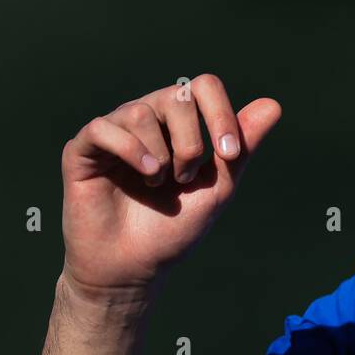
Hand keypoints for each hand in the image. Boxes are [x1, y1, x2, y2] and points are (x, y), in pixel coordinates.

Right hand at [59, 74, 280, 297]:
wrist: (134, 268)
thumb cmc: (173, 228)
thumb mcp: (218, 186)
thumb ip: (241, 146)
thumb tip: (273, 104)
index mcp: (178, 123)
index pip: (203, 86)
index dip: (221, 114)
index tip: (229, 154)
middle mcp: (145, 119)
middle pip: (177, 94)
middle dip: (192, 141)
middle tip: (185, 178)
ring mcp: (112, 132)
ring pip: (141, 111)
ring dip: (160, 154)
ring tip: (158, 183)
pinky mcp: (81, 150)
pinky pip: (104, 127)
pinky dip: (130, 149)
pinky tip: (145, 174)